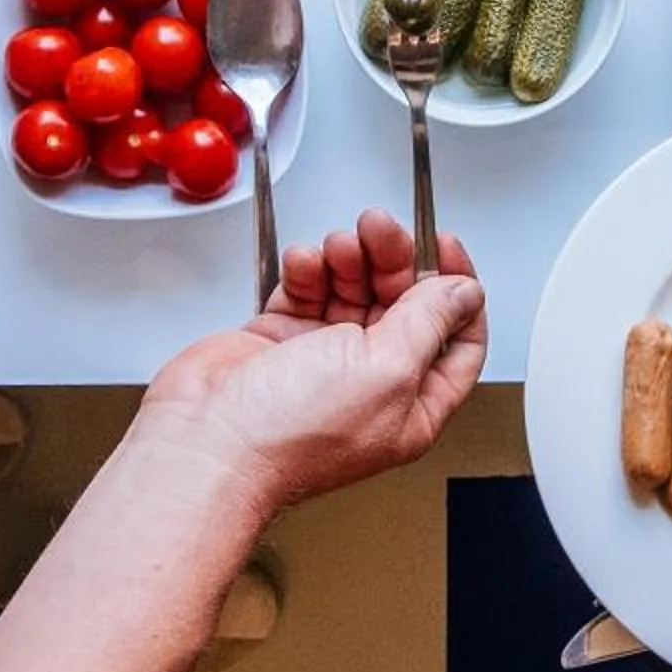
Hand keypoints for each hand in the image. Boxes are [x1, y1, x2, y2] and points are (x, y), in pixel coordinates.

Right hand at [135, 210, 486, 522]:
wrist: (206, 442)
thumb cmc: (290, 435)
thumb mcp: (388, 369)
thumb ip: (431, 322)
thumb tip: (465, 293)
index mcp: (411, 405)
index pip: (456, 340)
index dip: (457, 291)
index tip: (443, 247)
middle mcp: (370, 385)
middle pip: (401, 303)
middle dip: (393, 260)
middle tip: (378, 229)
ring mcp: (322, 362)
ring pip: (351, 289)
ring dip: (348, 259)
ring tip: (336, 246)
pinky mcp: (279, 343)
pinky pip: (305, 290)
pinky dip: (305, 270)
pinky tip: (302, 266)